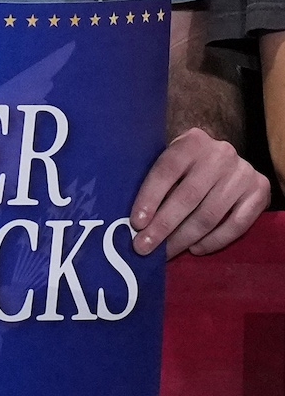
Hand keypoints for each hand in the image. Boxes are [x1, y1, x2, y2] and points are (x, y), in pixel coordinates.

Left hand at [131, 126, 272, 254]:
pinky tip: (195, 248)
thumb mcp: (169, 163)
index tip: (136, 224)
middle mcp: (220, 154)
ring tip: (166, 253)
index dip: (149, 199)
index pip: (166, 171)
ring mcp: (243, 173)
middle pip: (188, 197)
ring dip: (184, 238)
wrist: (222, 159)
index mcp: (192, 142)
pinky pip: (237, 224)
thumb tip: (136, 224)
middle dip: (163, 226)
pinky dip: (215, 240)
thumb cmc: (185, 166)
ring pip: (210, 214)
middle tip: (144, 247)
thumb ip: (155, 184)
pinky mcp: (260, 190)